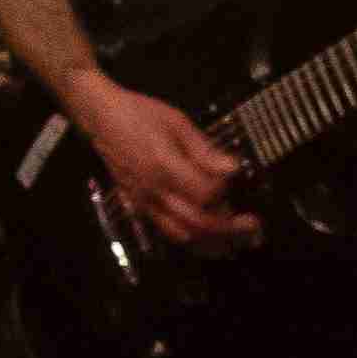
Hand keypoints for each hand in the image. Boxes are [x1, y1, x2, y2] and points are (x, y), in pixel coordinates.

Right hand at [64, 74, 255, 248]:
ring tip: (237, 240)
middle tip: (254, 226)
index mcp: (165, 168)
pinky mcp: (140, 207)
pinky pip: (168, 232)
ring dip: (213, 242)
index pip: (205, 194)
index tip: (236, 179)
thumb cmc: (142, 115)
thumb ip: (206, 150)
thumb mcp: (178, 123)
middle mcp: (155, 192)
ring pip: (183, 235)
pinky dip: (193, 239)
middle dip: (230, 229)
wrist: (102, 119)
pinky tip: (210, 239)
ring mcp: (146, 203)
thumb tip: (234, 170)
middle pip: (197, 223)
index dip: (225, 191)